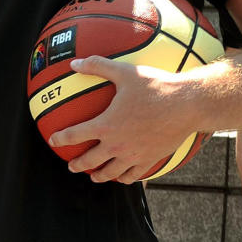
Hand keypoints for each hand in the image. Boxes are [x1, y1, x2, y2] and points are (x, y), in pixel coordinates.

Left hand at [49, 56, 194, 183]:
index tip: (54, 139)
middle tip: (72, 166)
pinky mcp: (150, 160)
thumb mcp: (125, 72)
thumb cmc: (156, 86)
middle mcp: (116, 145)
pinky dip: (124, 178)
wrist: (187, 105)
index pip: (75, 135)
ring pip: (110, 172)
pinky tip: (122, 176)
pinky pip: (133, 175)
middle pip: (89, 161)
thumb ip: (97, 66)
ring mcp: (133, 155)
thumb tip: (74, 63)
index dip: (61, 138)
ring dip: (99, 176)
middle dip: (77, 165)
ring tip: (95, 176)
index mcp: (106, 125)